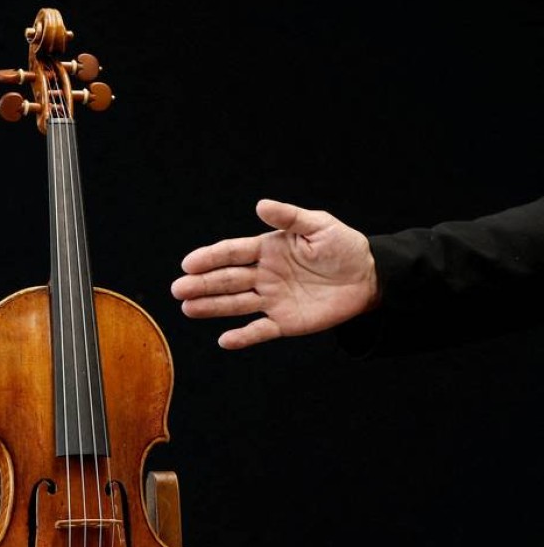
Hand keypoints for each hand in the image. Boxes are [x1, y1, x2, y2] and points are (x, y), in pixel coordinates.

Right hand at [170, 199, 379, 348]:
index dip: (210, 258)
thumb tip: (261, 205)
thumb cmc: (343, 247)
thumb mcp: (319, 225)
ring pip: (235, 304)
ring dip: (211, 307)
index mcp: (267, 250)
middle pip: (227, 280)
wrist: (368, 278)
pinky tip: (224, 340)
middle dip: (202, 284)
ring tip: (187, 308)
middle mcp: (263, 275)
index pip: (232, 253)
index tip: (189, 263)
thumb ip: (289, 217)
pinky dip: (243, 337)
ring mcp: (271, 300)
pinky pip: (259, 330)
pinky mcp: (284, 322)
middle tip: (178, 289)